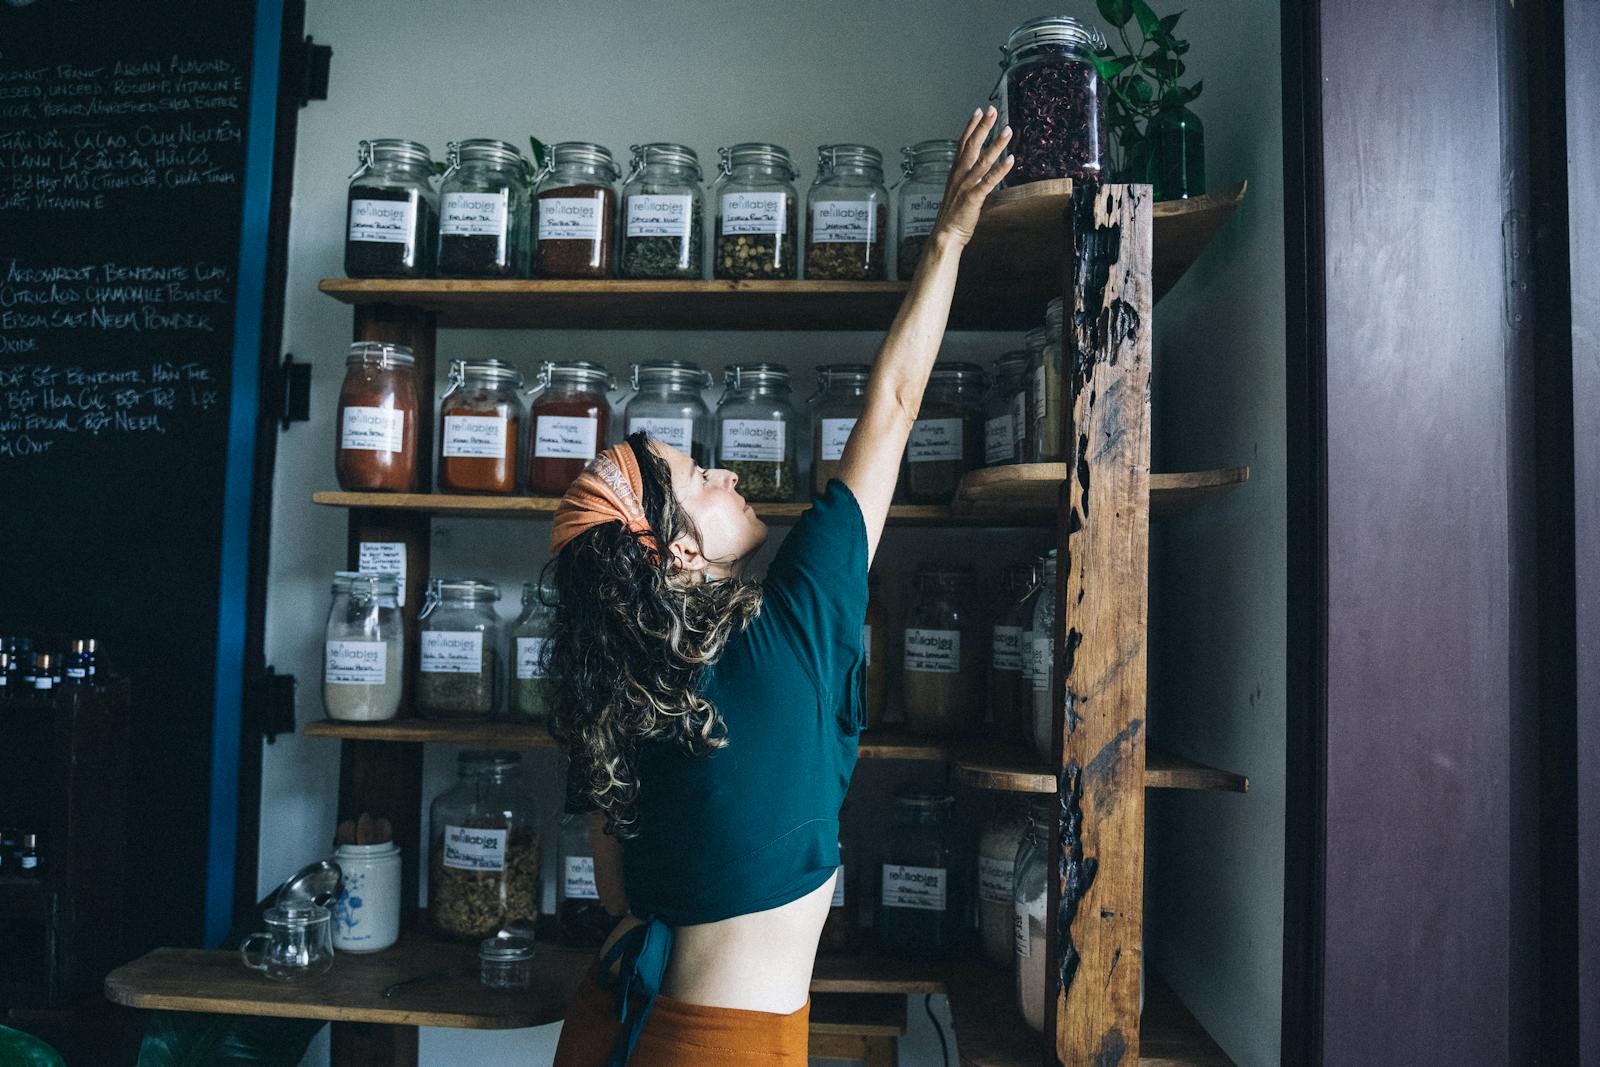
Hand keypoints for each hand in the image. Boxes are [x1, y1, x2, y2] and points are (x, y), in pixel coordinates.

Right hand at [932, 107, 1013, 247]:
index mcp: (955, 172)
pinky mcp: (973, 198)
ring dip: (995, 144)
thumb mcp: (959, 191)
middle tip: (992, 110)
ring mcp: (966, 186)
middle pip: (971, 145)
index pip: (963, 143)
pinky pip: (988, 181)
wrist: (945, 236)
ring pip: (982, 161)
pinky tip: (1011, 159)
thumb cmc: (953, 216)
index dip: (971, 126)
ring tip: (1008, 130)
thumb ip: (969, 179)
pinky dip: (1000, 170)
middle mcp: (960, 175)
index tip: (979, 111)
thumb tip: (981, 172)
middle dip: (983, 127)